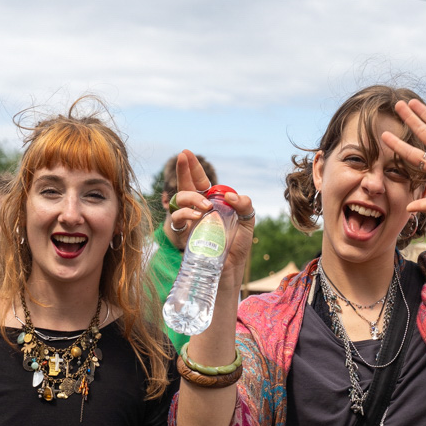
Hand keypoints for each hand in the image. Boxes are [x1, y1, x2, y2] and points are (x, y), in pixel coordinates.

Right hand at [168, 149, 254, 285]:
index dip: (193, 168)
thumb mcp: (247, 223)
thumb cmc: (236, 248)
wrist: (228, 272)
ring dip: (192, 196)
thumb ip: (245, 205)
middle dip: (184, 170)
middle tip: (184, 155)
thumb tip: (231, 196)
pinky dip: (186, 213)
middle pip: (186, 186)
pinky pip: (178, 218)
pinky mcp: (185, 235)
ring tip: (206, 206)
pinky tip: (197, 215)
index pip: (201, 182)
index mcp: (212, 204)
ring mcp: (190, 222)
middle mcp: (198, 210)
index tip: (186, 153)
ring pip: (181, 199)